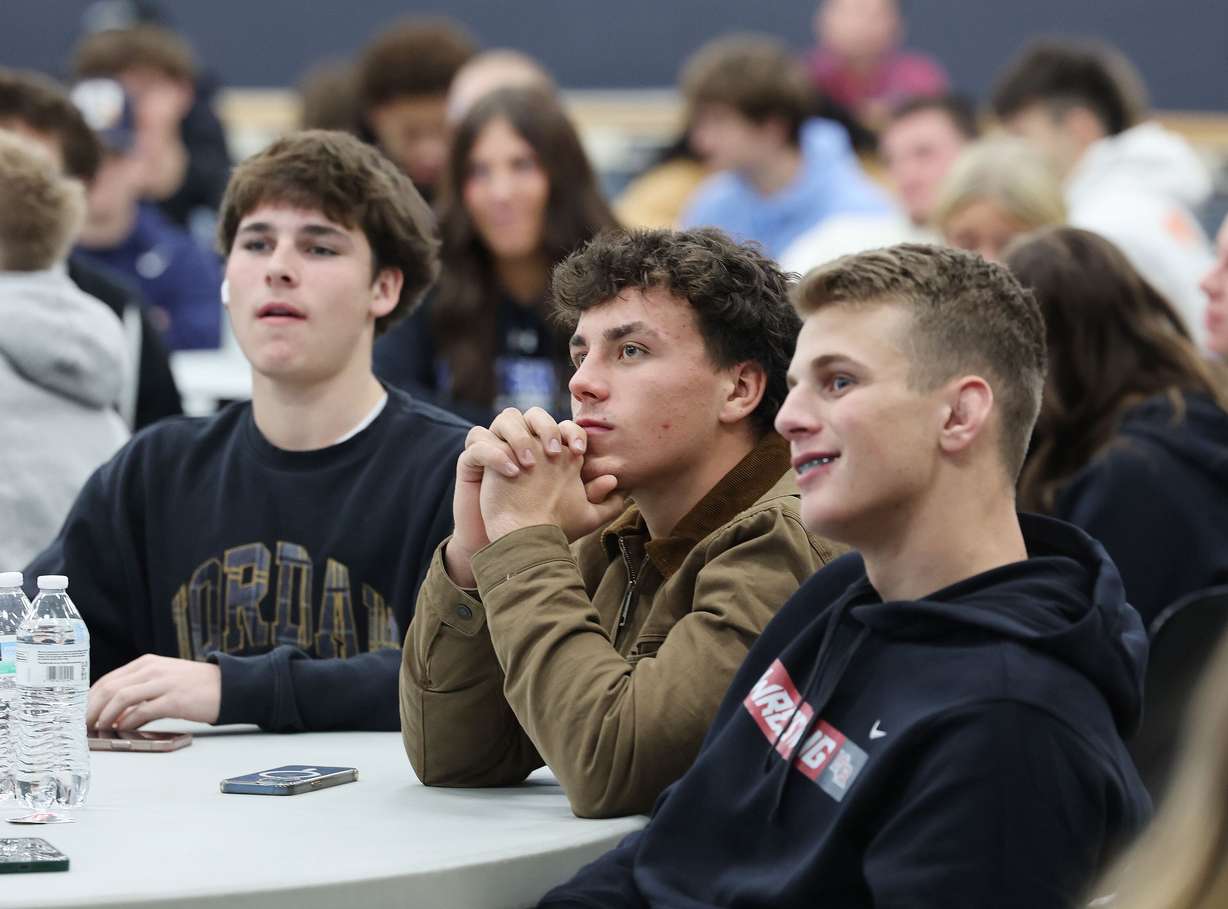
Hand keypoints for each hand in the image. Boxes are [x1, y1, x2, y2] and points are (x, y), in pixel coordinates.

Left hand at [87, 655, 220, 730]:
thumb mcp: (164, 678)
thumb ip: (140, 690)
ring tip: (100, 729)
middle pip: (110, 688)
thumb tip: (115, 713)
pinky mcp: (175, 700)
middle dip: (92, 709)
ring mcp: (164, 683)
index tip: (82, 714)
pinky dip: (129, 722)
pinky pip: (143, 711)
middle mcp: (153, 670)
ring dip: (106, 716)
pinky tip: (124, 729)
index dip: (90, 699)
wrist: (228, 687)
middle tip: (84, 725)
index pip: (108, 679)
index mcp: (148, 663)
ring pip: (121, 697)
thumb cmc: (195, 686)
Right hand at [445, 408, 619, 585]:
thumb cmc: (548, 528)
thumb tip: (614, 479)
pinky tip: (511, 473)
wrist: (512, 546)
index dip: (572, 431)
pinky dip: (494, 453)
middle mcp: (526, 446)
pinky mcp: (474, 462)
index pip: (562, 425)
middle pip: (533, 413)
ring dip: (519, 435)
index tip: (580, 452)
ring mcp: (500, 450)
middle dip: (545, 426)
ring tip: (530, 464)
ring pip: (504, 418)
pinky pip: (477, 442)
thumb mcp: (582, 518)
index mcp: (550, 451)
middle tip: (554, 453)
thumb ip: (604, 504)